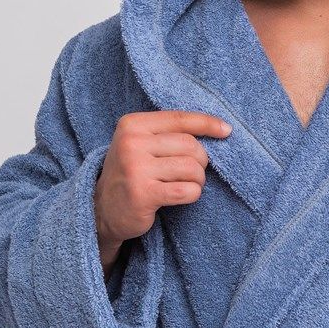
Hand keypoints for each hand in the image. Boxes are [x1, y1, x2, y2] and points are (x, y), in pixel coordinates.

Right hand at [94, 110, 232, 274]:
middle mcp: (131, 144)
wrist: (101, 208)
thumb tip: (220, 128)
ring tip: (186, 184)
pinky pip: (187, 191)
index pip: (179, 119)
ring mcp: (136, 169)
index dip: (207, 124)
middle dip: (200, 160)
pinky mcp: (144, 194)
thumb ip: (170, 133)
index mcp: (132, 125)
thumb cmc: (132, 172)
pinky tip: (182, 196)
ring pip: (192, 168)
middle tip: (191, 172)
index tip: (226, 130)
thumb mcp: (141, 143)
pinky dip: (192, 194)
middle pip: (190, 145)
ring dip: (198, 180)